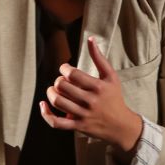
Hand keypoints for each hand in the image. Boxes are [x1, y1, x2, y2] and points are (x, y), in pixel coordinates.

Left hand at [40, 37, 142, 153]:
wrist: (121, 126)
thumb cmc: (114, 98)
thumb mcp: (111, 76)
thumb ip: (99, 58)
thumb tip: (90, 38)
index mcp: (98, 87)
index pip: (72, 74)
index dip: (64, 69)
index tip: (66, 69)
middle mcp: (90, 101)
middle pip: (62, 87)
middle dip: (58, 81)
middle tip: (62, 81)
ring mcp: (83, 115)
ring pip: (58, 102)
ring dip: (51, 93)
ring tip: (54, 90)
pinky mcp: (78, 126)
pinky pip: (56, 122)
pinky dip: (46, 114)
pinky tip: (43, 104)